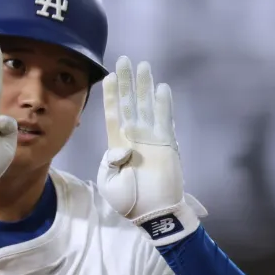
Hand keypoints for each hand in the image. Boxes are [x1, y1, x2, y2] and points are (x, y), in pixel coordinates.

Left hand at [97, 57, 206, 245]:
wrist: (153, 214)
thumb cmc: (129, 202)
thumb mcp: (108, 182)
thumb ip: (109, 162)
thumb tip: (121, 148)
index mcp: (117, 146)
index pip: (113, 113)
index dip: (112, 95)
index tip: (108, 76)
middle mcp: (134, 137)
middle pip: (130, 103)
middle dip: (127, 82)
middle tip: (124, 59)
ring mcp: (151, 139)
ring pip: (147, 106)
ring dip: (144, 86)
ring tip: (143, 66)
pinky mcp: (167, 144)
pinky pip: (164, 119)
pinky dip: (163, 104)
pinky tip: (161, 88)